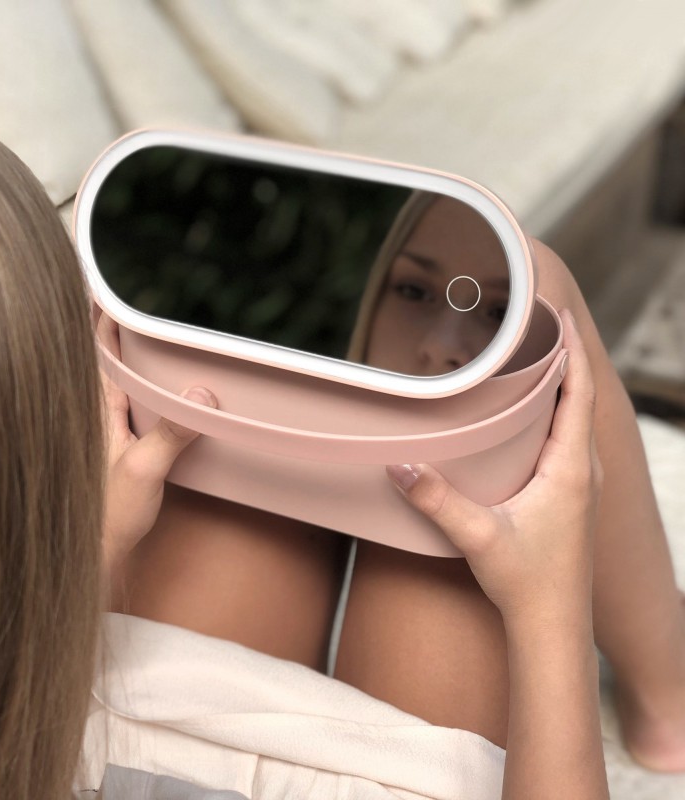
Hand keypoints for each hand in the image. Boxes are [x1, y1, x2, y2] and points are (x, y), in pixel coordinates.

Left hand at [97, 314, 215, 568]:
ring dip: (131, 352)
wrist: (98, 552)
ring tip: (150, 325)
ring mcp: (113, 428)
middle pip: (107, 356)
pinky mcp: (127, 444)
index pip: (96, 350)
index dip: (100, 316)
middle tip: (136, 294)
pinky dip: (147, 382)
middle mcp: (101, 413)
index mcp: (97, 409)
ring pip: (121, 378)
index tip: (108, 285)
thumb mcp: (142, 469)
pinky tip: (165, 380)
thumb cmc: (106, 514)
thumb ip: (170, 432)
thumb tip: (202, 395)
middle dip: (117, 324)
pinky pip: (137, 401)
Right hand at [387, 309, 601, 627]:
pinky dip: (555, 414)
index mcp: (570, 470)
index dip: (572, 351)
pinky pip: (567, 441)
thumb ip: (437, 500)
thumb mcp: (478, 537)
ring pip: (575, 421)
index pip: (579, 395)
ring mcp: (579, 485)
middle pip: (580, 399)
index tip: (560, 315)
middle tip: (536, 326)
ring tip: (534, 360)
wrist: (554, 627)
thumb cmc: (528, 583)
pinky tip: (530, 418)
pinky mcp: (569, 498)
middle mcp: (582, 472)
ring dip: (562, 386)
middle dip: (564, 358)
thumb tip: (398, 465)